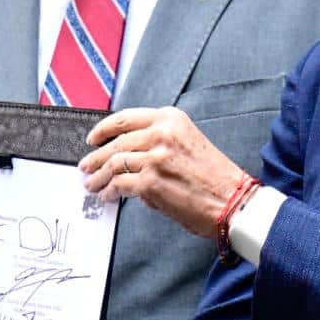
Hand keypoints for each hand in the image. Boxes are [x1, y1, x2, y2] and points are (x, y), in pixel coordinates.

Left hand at [82, 107, 251, 238]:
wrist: (232, 200)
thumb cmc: (215, 177)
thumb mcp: (188, 142)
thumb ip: (158, 142)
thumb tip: (128, 156)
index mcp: (171, 119)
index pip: (126, 119)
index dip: (103, 129)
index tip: (93, 138)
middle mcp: (162, 133)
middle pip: (116, 142)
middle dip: (96, 157)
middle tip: (86, 166)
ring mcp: (155, 157)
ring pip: (114, 163)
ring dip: (98, 177)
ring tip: (92, 184)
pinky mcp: (150, 182)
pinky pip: (119, 185)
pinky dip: (109, 191)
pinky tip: (107, 195)